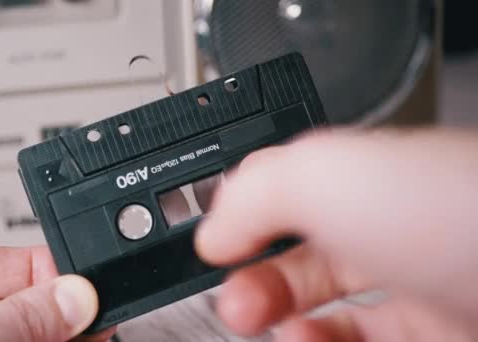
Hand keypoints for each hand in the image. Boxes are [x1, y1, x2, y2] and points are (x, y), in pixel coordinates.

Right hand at [196, 127, 477, 340]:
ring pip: (331, 321)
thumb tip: (216, 228)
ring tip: (273, 331)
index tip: (215, 250)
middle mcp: (395, 238)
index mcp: (366, 184)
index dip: (244, 222)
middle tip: (236, 302)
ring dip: (283, 328)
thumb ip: (254, 189)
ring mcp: (420, 298)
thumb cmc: (460, 212)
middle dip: (254, 283)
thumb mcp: (325, 173)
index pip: (289, 199)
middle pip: (304, 264)